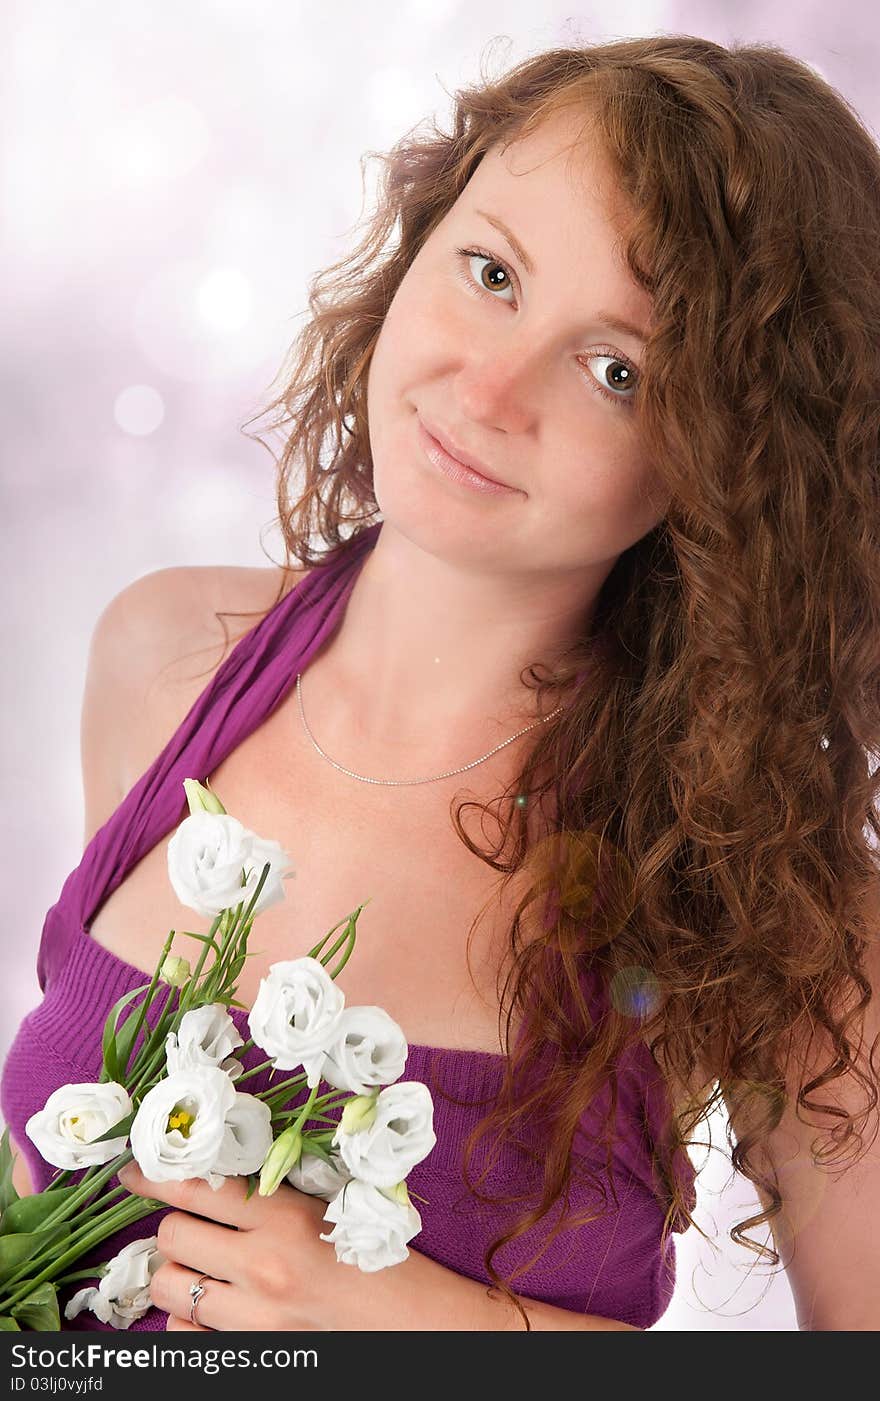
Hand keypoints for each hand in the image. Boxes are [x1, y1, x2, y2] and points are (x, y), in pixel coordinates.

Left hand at [117, 1161, 390, 1331]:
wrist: (409, 1320)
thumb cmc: (372, 1254)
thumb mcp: (325, 1206)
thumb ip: (269, 1190)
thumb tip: (208, 1171)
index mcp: (283, 1217)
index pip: (197, 1186)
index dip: (156, 1176)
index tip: (134, 1171)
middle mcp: (262, 1267)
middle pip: (171, 1236)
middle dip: (177, 1227)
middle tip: (196, 1226)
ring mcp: (252, 1319)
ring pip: (169, 1288)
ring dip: (179, 1273)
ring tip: (206, 1268)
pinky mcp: (249, 1354)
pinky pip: (182, 1338)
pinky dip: (190, 1322)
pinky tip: (215, 1309)